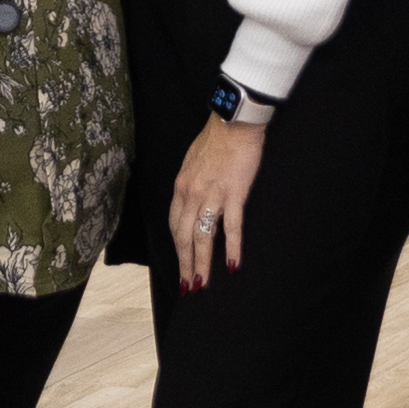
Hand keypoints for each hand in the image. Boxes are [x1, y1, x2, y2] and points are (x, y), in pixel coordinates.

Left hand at [168, 116, 266, 286]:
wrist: (234, 121)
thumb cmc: (216, 139)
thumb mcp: (192, 162)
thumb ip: (190, 184)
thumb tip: (192, 201)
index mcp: (181, 187)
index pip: (174, 225)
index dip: (177, 248)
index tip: (180, 264)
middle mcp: (191, 194)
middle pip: (184, 237)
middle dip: (185, 264)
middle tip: (189, 285)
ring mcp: (212, 195)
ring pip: (202, 237)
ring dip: (202, 264)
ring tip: (203, 284)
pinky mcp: (233, 194)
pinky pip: (231, 227)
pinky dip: (231, 248)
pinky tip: (232, 265)